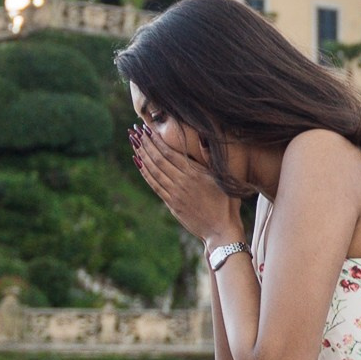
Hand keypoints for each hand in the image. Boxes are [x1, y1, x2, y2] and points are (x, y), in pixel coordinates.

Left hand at [132, 121, 245, 247]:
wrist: (221, 230)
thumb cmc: (226, 203)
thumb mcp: (222, 177)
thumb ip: (210, 156)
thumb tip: (203, 136)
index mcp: (194, 173)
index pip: (169, 153)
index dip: (156, 140)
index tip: (147, 129)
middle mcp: (182, 182)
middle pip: (158, 160)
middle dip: (145, 144)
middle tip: (135, 132)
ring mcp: (175, 194)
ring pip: (154, 172)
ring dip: (142, 156)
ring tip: (133, 143)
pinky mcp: (172, 205)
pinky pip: (155, 186)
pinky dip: (145, 173)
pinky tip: (138, 163)